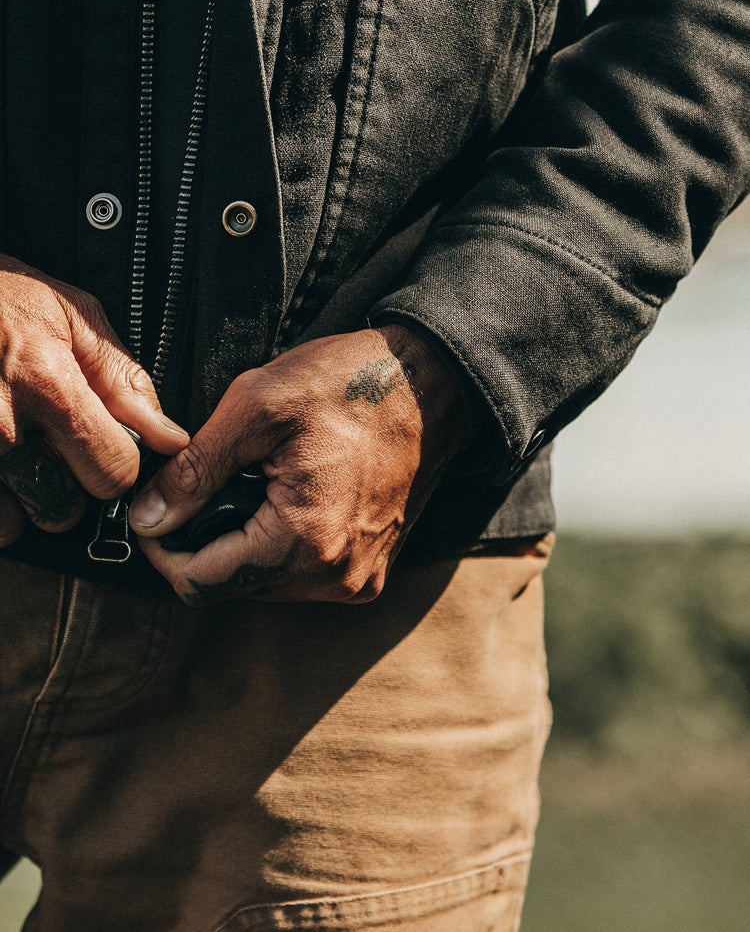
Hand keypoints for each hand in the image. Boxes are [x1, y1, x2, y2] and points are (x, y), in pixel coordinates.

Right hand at [0, 255, 188, 543]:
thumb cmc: (0, 295)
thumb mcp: (71, 316)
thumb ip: (123, 381)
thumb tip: (170, 439)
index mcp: (47, 386)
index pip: (113, 473)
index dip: (116, 462)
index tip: (103, 445)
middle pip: (63, 509)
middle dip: (63, 483)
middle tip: (44, 441)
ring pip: (13, 523)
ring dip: (15, 496)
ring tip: (7, 446)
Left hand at [130, 325, 467, 603]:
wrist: (427, 381)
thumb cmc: (348, 383)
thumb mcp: (255, 406)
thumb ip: (195, 471)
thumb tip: (147, 519)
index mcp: (306, 541)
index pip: (202, 582)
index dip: (163, 549)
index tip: (154, 509)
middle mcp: (336, 576)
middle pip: (232, 587)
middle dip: (205, 541)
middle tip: (205, 484)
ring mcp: (358, 578)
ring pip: (264, 585)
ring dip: (243, 543)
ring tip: (254, 483)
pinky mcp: (370, 570)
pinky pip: (300, 576)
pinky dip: (279, 544)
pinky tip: (286, 496)